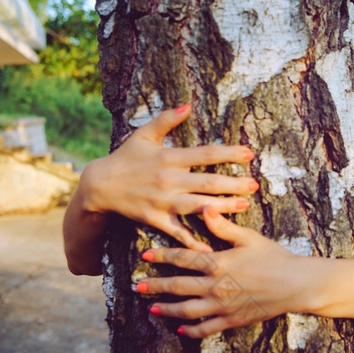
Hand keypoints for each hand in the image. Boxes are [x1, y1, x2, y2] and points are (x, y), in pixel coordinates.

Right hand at [78, 103, 258, 250]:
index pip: (205, 154)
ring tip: (244, 206)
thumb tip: (187, 104)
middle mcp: (168, 180)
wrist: (98, 187)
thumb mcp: (144, 135)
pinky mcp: (155, 219)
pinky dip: (194, 241)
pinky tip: (212, 248)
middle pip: (208, 182)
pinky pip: (178, 232)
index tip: (250, 153)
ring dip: (223, 207)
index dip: (229, 153)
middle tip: (254, 185)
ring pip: (199, 206)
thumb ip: (166, 119)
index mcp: (169, 157)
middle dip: (234, 184)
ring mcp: (162, 202)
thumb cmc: (124, 158)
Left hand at [137, 206, 308, 337]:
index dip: (162, 257)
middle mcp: (215, 286)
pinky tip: (180, 329)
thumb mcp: (249, 238)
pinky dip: (191, 331)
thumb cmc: (274, 257)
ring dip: (167, 310)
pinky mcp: (232, 320)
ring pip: (187, 311)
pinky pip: (206, 329)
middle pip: (178, 287)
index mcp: (218, 263)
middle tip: (137, 287)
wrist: (295, 284)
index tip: (145, 256)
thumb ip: (223, 226)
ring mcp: (222, 306)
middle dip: (155, 286)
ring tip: (152, 309)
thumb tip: (204, 208)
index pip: (183, 259)